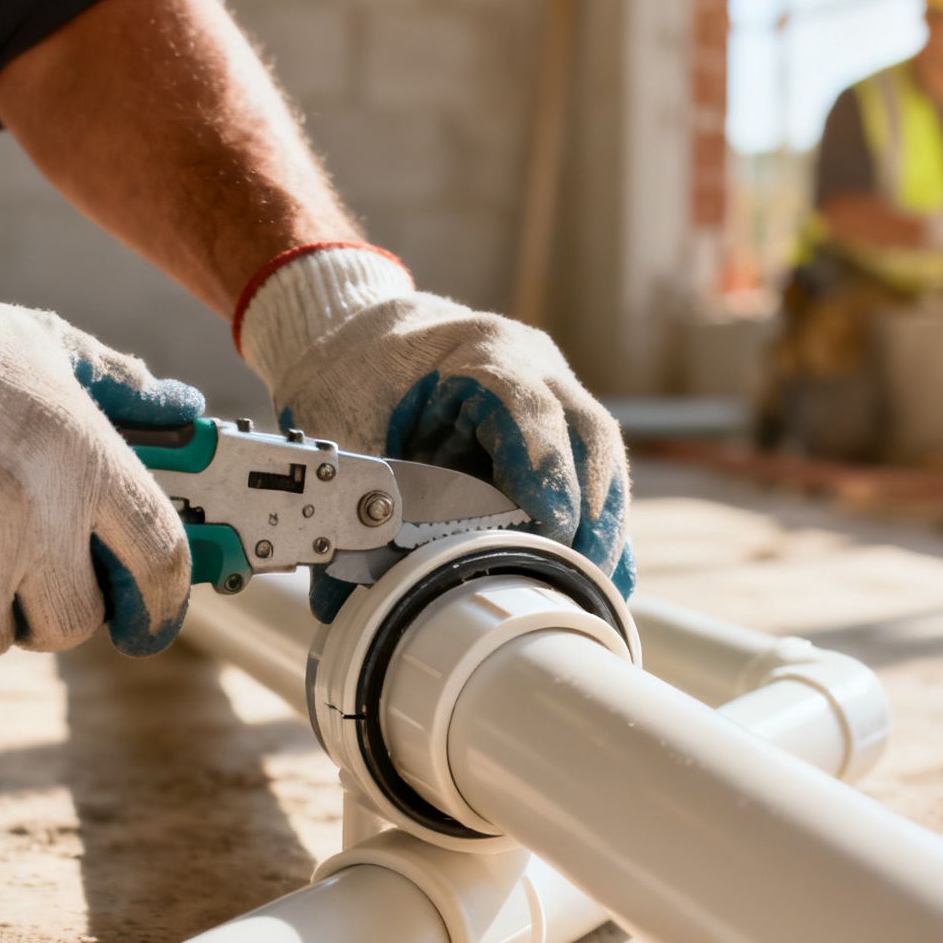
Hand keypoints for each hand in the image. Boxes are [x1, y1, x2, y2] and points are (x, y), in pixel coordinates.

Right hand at [0, 212, 201, 661]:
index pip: (160, 556)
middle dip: (46, 609)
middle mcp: (32, 516)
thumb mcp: (36, 340)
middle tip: (13, 575)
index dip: (162, 601)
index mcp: (81, 457)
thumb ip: (114, 382)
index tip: (147, 619)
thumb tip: (177, 406)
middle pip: (72, 622)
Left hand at [235, 245, 634, 620]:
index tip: (547, 539)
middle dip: (589, 517)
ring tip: (585, 594)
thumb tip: (340, 606)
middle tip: (575, 584)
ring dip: (600, 530)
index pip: (532, 412)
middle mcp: (536, 367)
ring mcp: (557, 395)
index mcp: (483, 351)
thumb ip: (348, 507)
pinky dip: (595, 530)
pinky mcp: (560, 431)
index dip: (545, 478)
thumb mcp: (339, 427)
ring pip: (602, 462)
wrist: (367, 336)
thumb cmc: (358, 372)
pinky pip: (595, 479)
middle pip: (589, 438)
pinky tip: (596, 580)